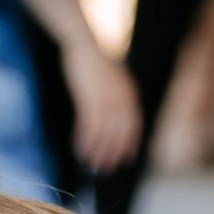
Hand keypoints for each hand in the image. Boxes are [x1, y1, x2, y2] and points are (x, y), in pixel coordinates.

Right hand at [62, 43, 142, 171]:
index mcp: (129, 92)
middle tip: (106, 169)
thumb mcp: (114, 78)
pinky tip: (80, 150)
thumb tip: (118, 116)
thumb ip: (119, 96)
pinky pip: (87, 125)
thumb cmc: (96, 61)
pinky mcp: (87, 98)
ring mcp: (104, 98)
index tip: (126, 160)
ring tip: (91, 164)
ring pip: (102, 132)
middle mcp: (119, 97)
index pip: (134, 124)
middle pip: (118, 132)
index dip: (130, 144)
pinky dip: (84, 140)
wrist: (83, 44)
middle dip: (112, 153)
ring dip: (97, 150)